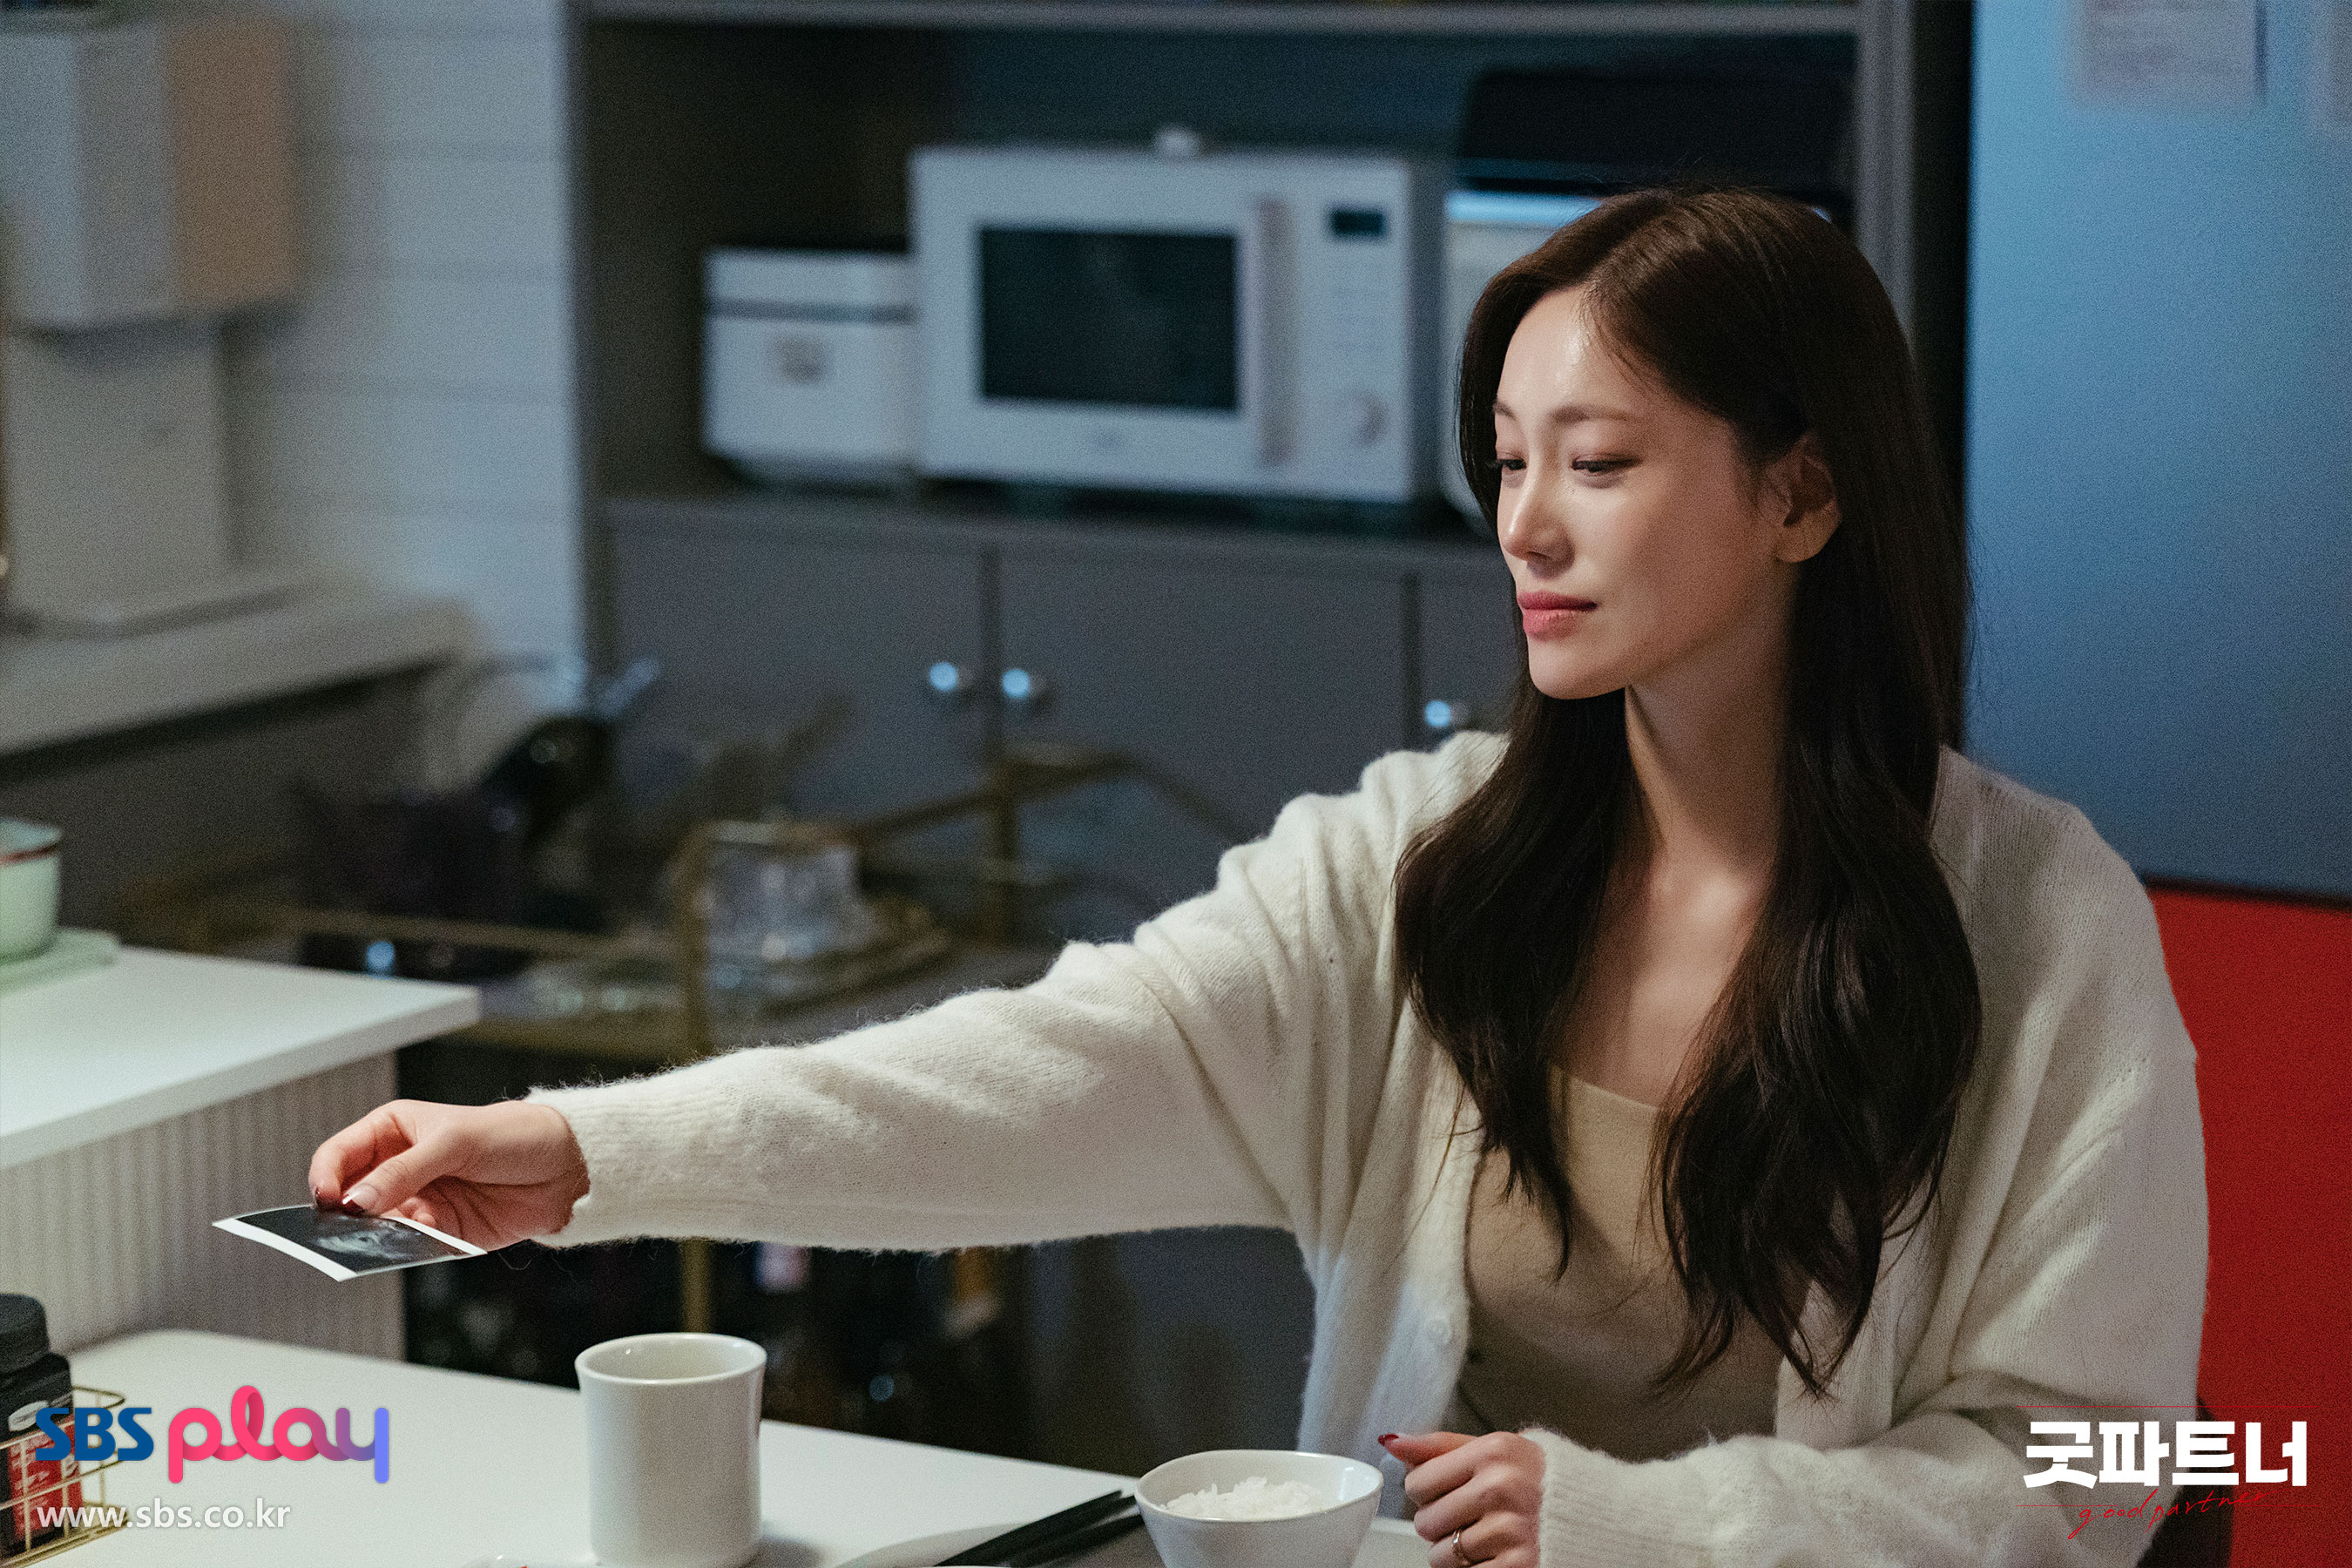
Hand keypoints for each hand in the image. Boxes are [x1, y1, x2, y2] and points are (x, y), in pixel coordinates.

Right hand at [307, 1099, 589, 1250]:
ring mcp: (415, 1202)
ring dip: (374, 1235)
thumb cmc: (512, 1135)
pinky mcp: (436, 1232)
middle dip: (343, 1214)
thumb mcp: (456, 1142)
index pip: (339, 1155)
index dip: (326, 1176)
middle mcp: (397, 1168)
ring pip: (373, 1227)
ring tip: (387, 1234)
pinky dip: (405, 1247)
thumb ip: (404, 1170)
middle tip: (344, 1229)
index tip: (327, 1199)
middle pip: (348, 1197)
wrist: (562, 1167)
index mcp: (392, 1132)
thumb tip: (356, 1200)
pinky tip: (419, 1239)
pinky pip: (407, 1246)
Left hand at [1381, 1430, 1544, 1567]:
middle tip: (1472, 1517)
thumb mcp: (1501, 1450)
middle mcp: (1501, 1488)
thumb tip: (1394, 1442)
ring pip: (1441, 1556)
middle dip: (1442, 1525)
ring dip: (1456, 1554)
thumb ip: (1444, 1447)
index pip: (1419, 1482)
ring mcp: (1510, 1530)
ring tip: (1487, 1537)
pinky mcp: (1519, 1566)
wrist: (1601, 1517)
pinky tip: (1497, 1555)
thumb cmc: (1546, 1482)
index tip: (1449, 1492)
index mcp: (1494, 1452)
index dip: (1427, 1492)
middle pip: (1426, 1522)